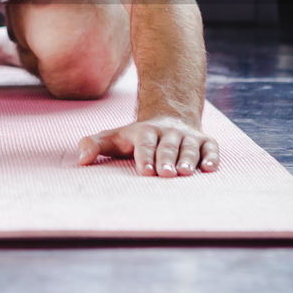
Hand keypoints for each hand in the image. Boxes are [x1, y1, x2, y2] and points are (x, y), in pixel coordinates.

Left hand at [78, 116, 218, 176]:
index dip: (145, 156)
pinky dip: (211, 156)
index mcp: (146, 131)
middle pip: (168, 145)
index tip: (145, 171)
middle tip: (166, 175)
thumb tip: (80, 159)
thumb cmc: (136, 137)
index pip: (145, 143)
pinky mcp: (205, 141)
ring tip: (186, 173)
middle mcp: (168, 132)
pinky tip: (210, 168)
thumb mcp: (114, 138)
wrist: (169, 117)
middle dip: (167, 159)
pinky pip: (211, 147)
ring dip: (189, 159)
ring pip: (190, 146)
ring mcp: (188, 136)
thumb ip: (95, 145)